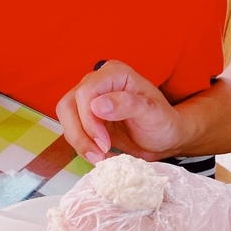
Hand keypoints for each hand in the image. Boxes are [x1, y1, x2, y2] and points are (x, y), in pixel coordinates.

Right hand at [55, 60, 188, 164]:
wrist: (164, 138)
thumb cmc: (163, 122)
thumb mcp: (153, 114)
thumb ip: (128, 105)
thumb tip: (98, 105)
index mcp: (115, 74)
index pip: (86, 92)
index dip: (89, 120)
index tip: (104, 142)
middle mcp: (98, 81)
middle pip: (69, 105)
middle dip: (80, 133)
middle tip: (99, 154)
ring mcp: (89, 99)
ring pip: (66, 119)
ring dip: (79, 141)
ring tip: (100, 157)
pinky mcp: (85, 117)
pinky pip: (72, 130)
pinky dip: (82, 146)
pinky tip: (101, 154)